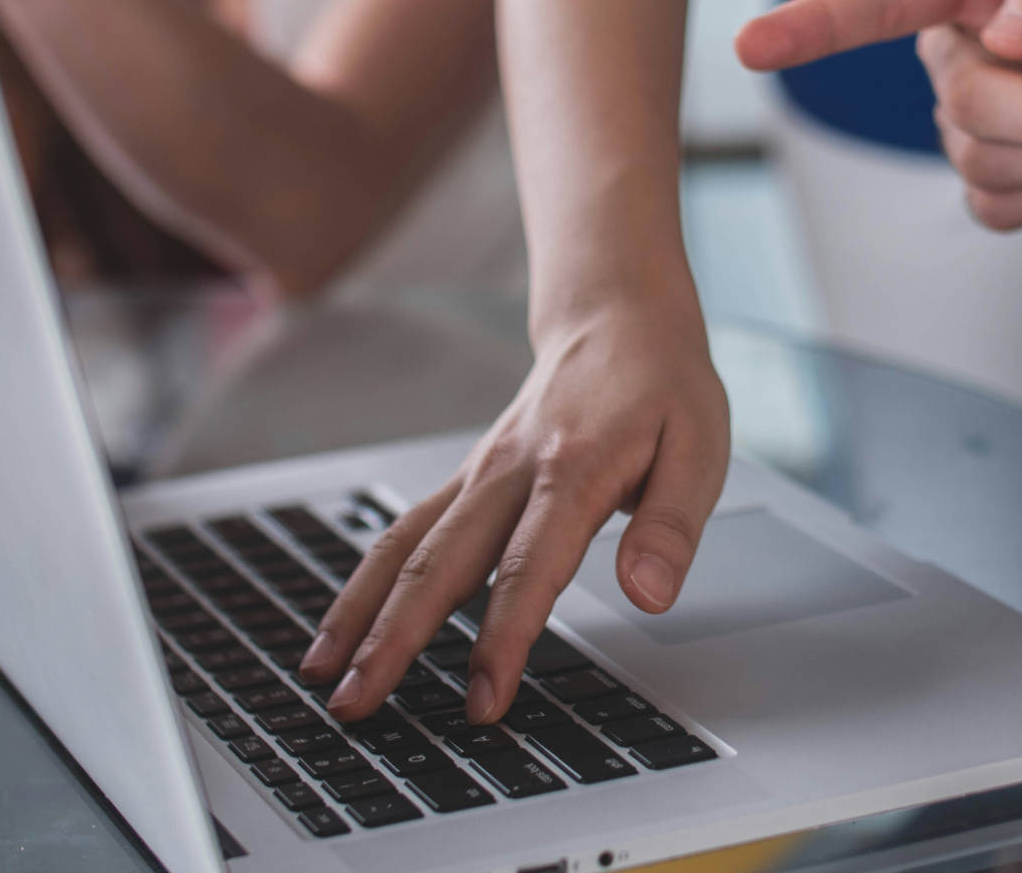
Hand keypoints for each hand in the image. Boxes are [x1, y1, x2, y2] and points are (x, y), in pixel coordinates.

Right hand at [300, 300, 730, 722]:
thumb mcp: (701, 448)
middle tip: (358, 704)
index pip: (528, 568)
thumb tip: (648, 594)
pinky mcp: (466, 480)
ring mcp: (479, 474)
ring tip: (320, 675)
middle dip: (393, 640)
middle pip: (439, 563)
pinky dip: (366, 582)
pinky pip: (405, 531)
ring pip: (404, 547)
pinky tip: (342, 627)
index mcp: (573, 469)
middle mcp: (509, 472)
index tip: (484, 700)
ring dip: (360, 614)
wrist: (617, 316)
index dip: (503, 638)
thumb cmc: (662, 386)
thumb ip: (671, 526)